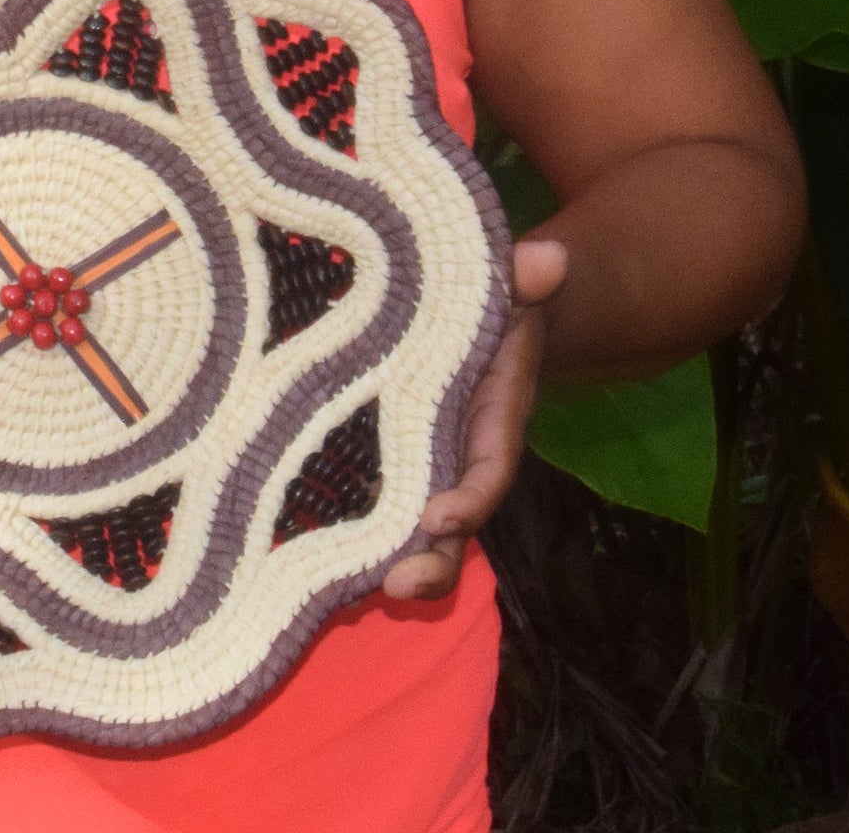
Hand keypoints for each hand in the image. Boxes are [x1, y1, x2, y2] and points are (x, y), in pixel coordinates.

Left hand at [380, 235, 567, 600]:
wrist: (468, 314)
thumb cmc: (488, 300)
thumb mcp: (504, 284)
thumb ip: (523, 276)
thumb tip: (549, 256)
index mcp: (491, 420)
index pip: (488, 470)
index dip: (469, 499)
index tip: (439, 515)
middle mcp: (455, 453)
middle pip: (452, 522)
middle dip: (431, 559)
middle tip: (396, 584)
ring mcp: (417, 461)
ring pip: (410, 527)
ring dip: (387, 559)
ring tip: (349, 591)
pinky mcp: (376, 456)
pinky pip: (368, 500)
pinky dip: (344, 529)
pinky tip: (298, 553)